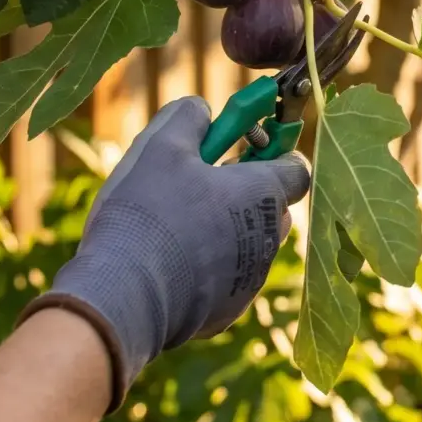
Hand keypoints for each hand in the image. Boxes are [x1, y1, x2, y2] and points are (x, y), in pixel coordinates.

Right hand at [23, 97, 309, 409]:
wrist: (123, 297)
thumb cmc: (147, 213)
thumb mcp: (160, 145)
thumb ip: (188, 116)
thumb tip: (201, 109)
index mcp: (263, 193)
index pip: (297, 166)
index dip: (274, 149)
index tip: (244, 143)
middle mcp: (268, 238)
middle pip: (272, 205)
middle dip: (245, 191)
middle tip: (202, 183)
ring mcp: (250, 279)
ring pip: (249, 243)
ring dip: (225, 230)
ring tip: (178, 224)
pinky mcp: (226, 311)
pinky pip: (226, 279)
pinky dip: (207, 268)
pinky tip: (168, 262)